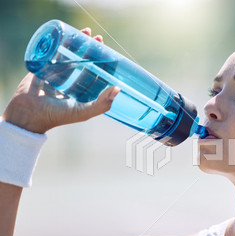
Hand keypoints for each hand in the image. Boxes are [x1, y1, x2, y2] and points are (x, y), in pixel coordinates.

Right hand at [1, 28, 119, 133]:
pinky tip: (66, 34)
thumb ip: (101, 105)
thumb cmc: (56, 115)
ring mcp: (57, 75)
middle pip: (85, 63)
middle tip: (99, 39)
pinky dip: (60, 44)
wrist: (28, 113)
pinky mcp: (43, 68)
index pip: (97, 76)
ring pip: (70, 56)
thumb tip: (118, 89)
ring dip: (78, 44)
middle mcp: (71, 83)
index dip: (104, 65)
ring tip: (85, 32)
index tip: (111, 54)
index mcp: (82, 93)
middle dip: (93, 51)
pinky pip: (53, 53)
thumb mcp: (82, 112)